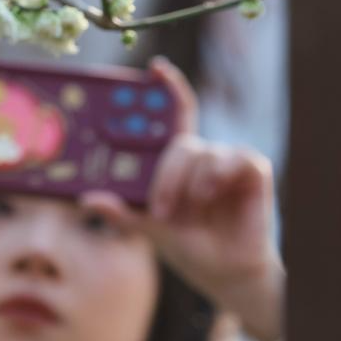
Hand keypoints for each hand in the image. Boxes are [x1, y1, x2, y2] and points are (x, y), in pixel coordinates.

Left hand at [81, 57, 284, 340]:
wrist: (223, 273)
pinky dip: (219, 176)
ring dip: (190, 184)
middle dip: (167, 176)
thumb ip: (123, 211)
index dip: (169, 88)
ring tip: (191, 210)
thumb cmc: (187, 244)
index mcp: (178, 161)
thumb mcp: (150, 226)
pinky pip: (235, 158)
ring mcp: (229, 161)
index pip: (176, 114)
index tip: (155, 68)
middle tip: (161, 210)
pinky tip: (212, 195)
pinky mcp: (254, 171)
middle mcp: (204, 155)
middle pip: (181, 142)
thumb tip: (87, 200)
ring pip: (202, 153)